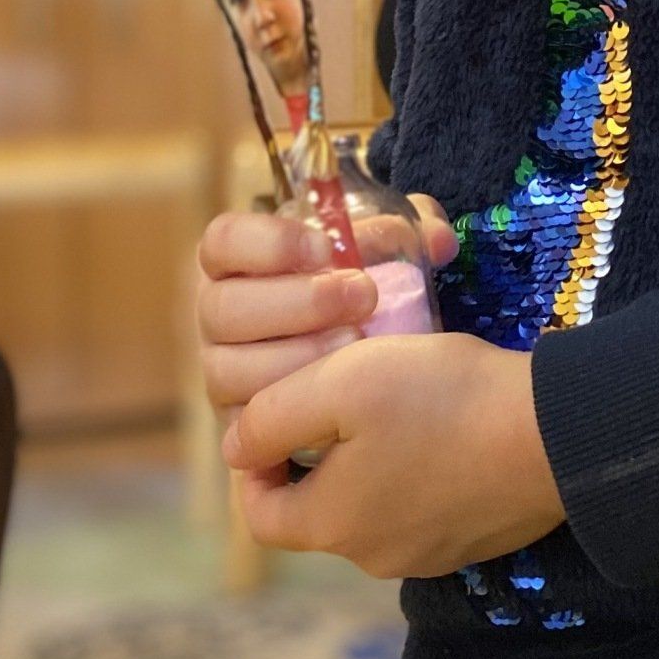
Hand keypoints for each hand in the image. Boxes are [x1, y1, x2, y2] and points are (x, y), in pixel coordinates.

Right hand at [196, 196, 458, 413]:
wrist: (362, 377)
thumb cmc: (360, 300)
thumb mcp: (381, 255)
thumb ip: (406, 233)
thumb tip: (439, 242)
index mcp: (238, 265)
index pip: (222, 242)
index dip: (266, 242)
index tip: (325, 249)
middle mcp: (219, 318)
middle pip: (222, 308)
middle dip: (297, 302)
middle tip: (363, 297)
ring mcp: (223, 373)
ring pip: (230, 369)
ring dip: (297, 358)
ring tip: (358, 346)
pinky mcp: (240, 425)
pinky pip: (248, 424)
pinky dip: (291, 410)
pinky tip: (339, 397)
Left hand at [229, 333, 565, 580]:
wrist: (558, 433)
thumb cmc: (442, 401)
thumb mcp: (342, 383)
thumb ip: (273, 417)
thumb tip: (236, 449)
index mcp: (332, 525)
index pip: (258, 513)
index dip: (254, 462)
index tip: (281, 409)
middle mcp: (374, 557)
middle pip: (316, 510)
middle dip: (317, 456)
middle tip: (343, 395)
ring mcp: (429, 555)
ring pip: (371, 509)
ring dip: (370, 463)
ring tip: (397, 405)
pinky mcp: (473, 542)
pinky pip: (422, 510)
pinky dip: (418, 474)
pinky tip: (444, 429)